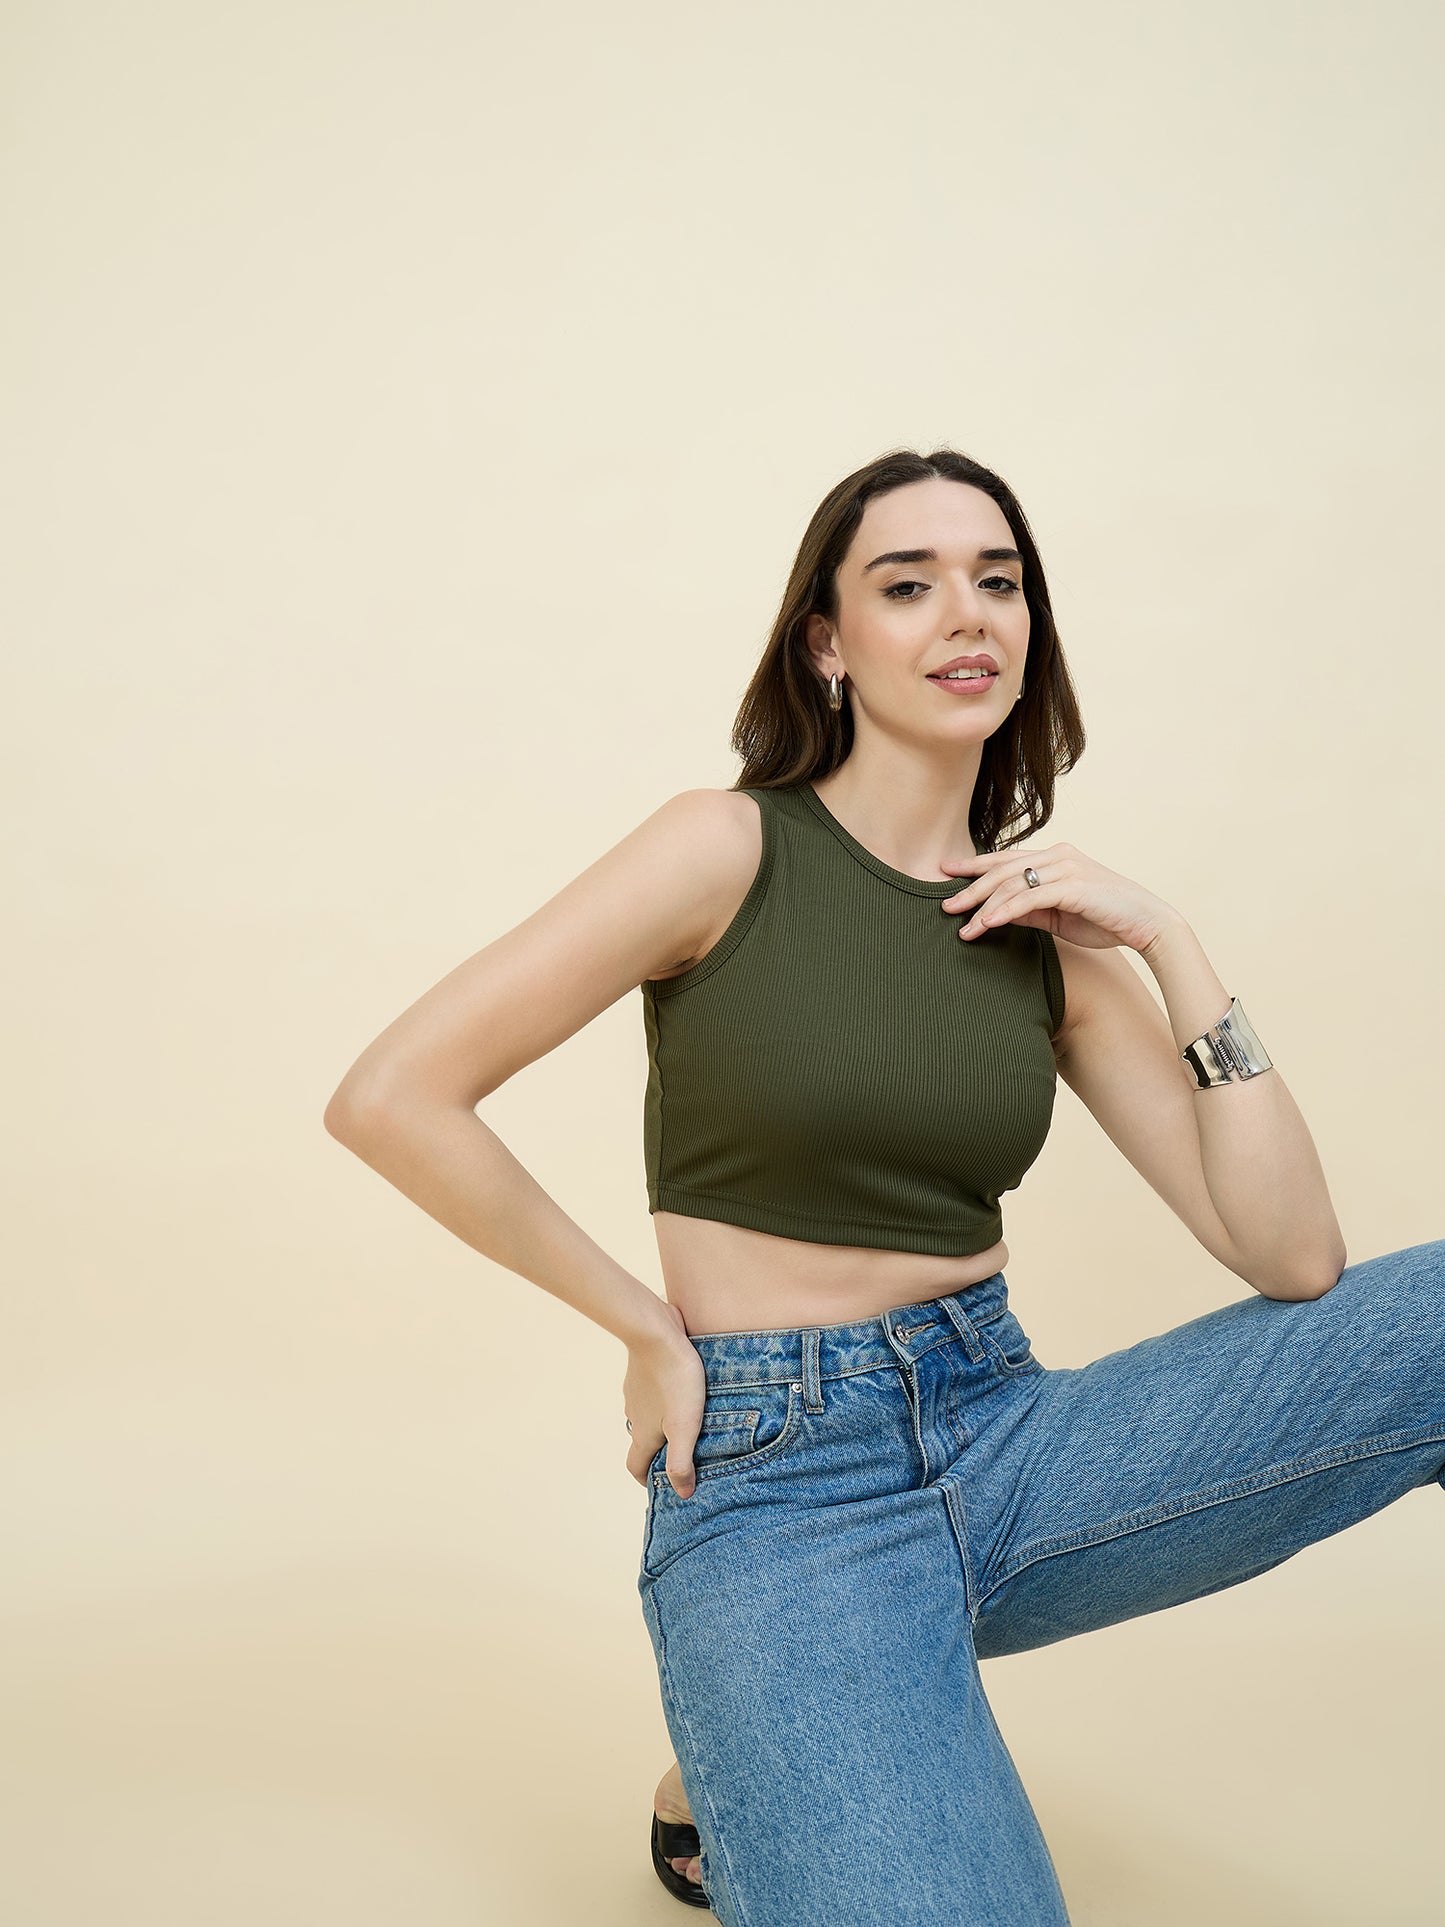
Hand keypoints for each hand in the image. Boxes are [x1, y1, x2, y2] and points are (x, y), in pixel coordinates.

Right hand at [622, 1302, 706, 1497]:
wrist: (655, 1332)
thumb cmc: (674, 1380)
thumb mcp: (684, 1426)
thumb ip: (682, 1461)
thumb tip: (683, 1494)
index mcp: (643, 1434)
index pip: (635, 1467)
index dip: (646, 1479)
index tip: (663, 1484)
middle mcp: (635, 1415)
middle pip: (642, 1441)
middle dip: (660, 1451)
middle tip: (685, 1452)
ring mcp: (636, 1392)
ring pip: (648, 1415)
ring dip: (664, 1422)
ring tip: (690, 1419)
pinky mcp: (643, 1370)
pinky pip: (653, 1391)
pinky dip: (665, 1397)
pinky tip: (684, 1388)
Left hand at [938, 840, 1176, 954]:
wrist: (1148, 925)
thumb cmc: (1105, 919)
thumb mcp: (1058, 915)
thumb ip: (1029, 909)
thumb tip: (994, 914)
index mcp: (1056, 857)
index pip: (1007, 858)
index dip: (975, 864)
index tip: (946, 871)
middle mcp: (1059, 856)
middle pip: (1003, 869)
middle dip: (971, 888)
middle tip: (945, 906)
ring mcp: (1067, 868)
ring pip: (1012, 883)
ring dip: (984, 907)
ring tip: (964, 927)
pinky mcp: (1073, 886)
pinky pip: (1029, 898)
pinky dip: (1005, 911)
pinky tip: (987, 923)